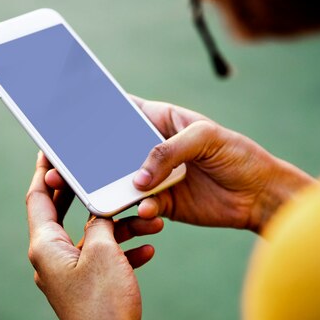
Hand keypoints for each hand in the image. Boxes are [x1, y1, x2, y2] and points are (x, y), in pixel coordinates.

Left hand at [26, 153, 162, 319]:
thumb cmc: (103, 303)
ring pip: (94, 236)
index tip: (51, 149)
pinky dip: (124, 249)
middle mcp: (52, 257)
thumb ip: (98, 221)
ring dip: (120, 225)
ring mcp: (71, 273)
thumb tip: (97, 207)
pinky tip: (148, 248)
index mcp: (45, 246)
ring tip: (153, 220)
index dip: (45, 170)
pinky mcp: (89, 286)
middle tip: (100, 169)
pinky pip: (105, 257)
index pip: (39, 196)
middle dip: (87, 192)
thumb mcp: (103, 251)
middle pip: (66, 213)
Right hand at [54, 98, 317, 234]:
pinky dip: (137, 208)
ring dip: (100, 185)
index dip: (93, 109)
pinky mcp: (161, 203)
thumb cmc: (239, 156)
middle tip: (59, 163)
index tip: (64, 113)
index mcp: (161, 121)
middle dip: (85, 155)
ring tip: (83, 190)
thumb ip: (169, 150)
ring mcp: (155, 176)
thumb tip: (137, 179)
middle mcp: (152, 148)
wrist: (260, 196)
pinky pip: (138, 206)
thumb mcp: (207, 138)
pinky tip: (147, 209)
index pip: (121, 111)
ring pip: (118, 179)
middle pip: (109, 148)